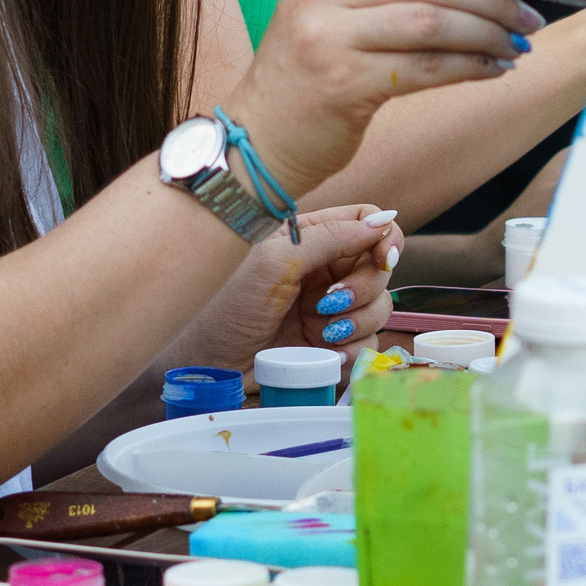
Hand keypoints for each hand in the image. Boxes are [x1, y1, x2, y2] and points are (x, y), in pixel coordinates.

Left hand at [163, 204, 403, 372]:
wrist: (201, 365)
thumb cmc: (223, 306)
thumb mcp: (274, 262)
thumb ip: (330, 237)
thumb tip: (382, 221)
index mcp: (309, 237)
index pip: (366, 220)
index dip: (384, 236)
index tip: (383, 259)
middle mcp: (323, 270)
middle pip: (380, 267)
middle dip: (364, 288)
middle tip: (329, 305)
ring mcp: (328, 309)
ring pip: (379, 308)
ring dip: (358, 322)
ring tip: (319, 333)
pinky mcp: (329, 345)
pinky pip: (366, 344)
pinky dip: (351, 350)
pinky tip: (323, 355)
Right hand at [220, 0, 540, 194]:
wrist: (258, 139)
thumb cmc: (313, 74)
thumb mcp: (339, 10)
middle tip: (530, 15)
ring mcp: (328, 36)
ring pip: (436, 22)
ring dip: (490, 33)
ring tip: (518, 45)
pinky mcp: (343, 83)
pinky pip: (429, 67)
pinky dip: (473, 67)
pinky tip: (495, 70)